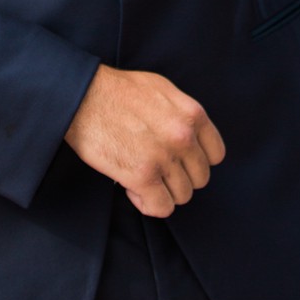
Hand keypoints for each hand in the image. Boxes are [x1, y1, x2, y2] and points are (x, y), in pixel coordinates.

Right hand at [64, 65, 226, 217]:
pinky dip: (148, 204)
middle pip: (200, 178)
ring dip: (162, 191)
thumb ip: (183, 114)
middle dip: (178, 178)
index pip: (216, 155)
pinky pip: (161, 208)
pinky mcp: (142, 176)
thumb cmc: (118, 91)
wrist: (83, 97)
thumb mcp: (164, 91)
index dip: (196, 161)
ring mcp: (164, 158)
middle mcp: (184, 138)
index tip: (179, 161)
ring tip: (141, 177)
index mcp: (193, 115)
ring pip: (182, 196)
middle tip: (156, 170)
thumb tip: (191, 134)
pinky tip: (133, 188)